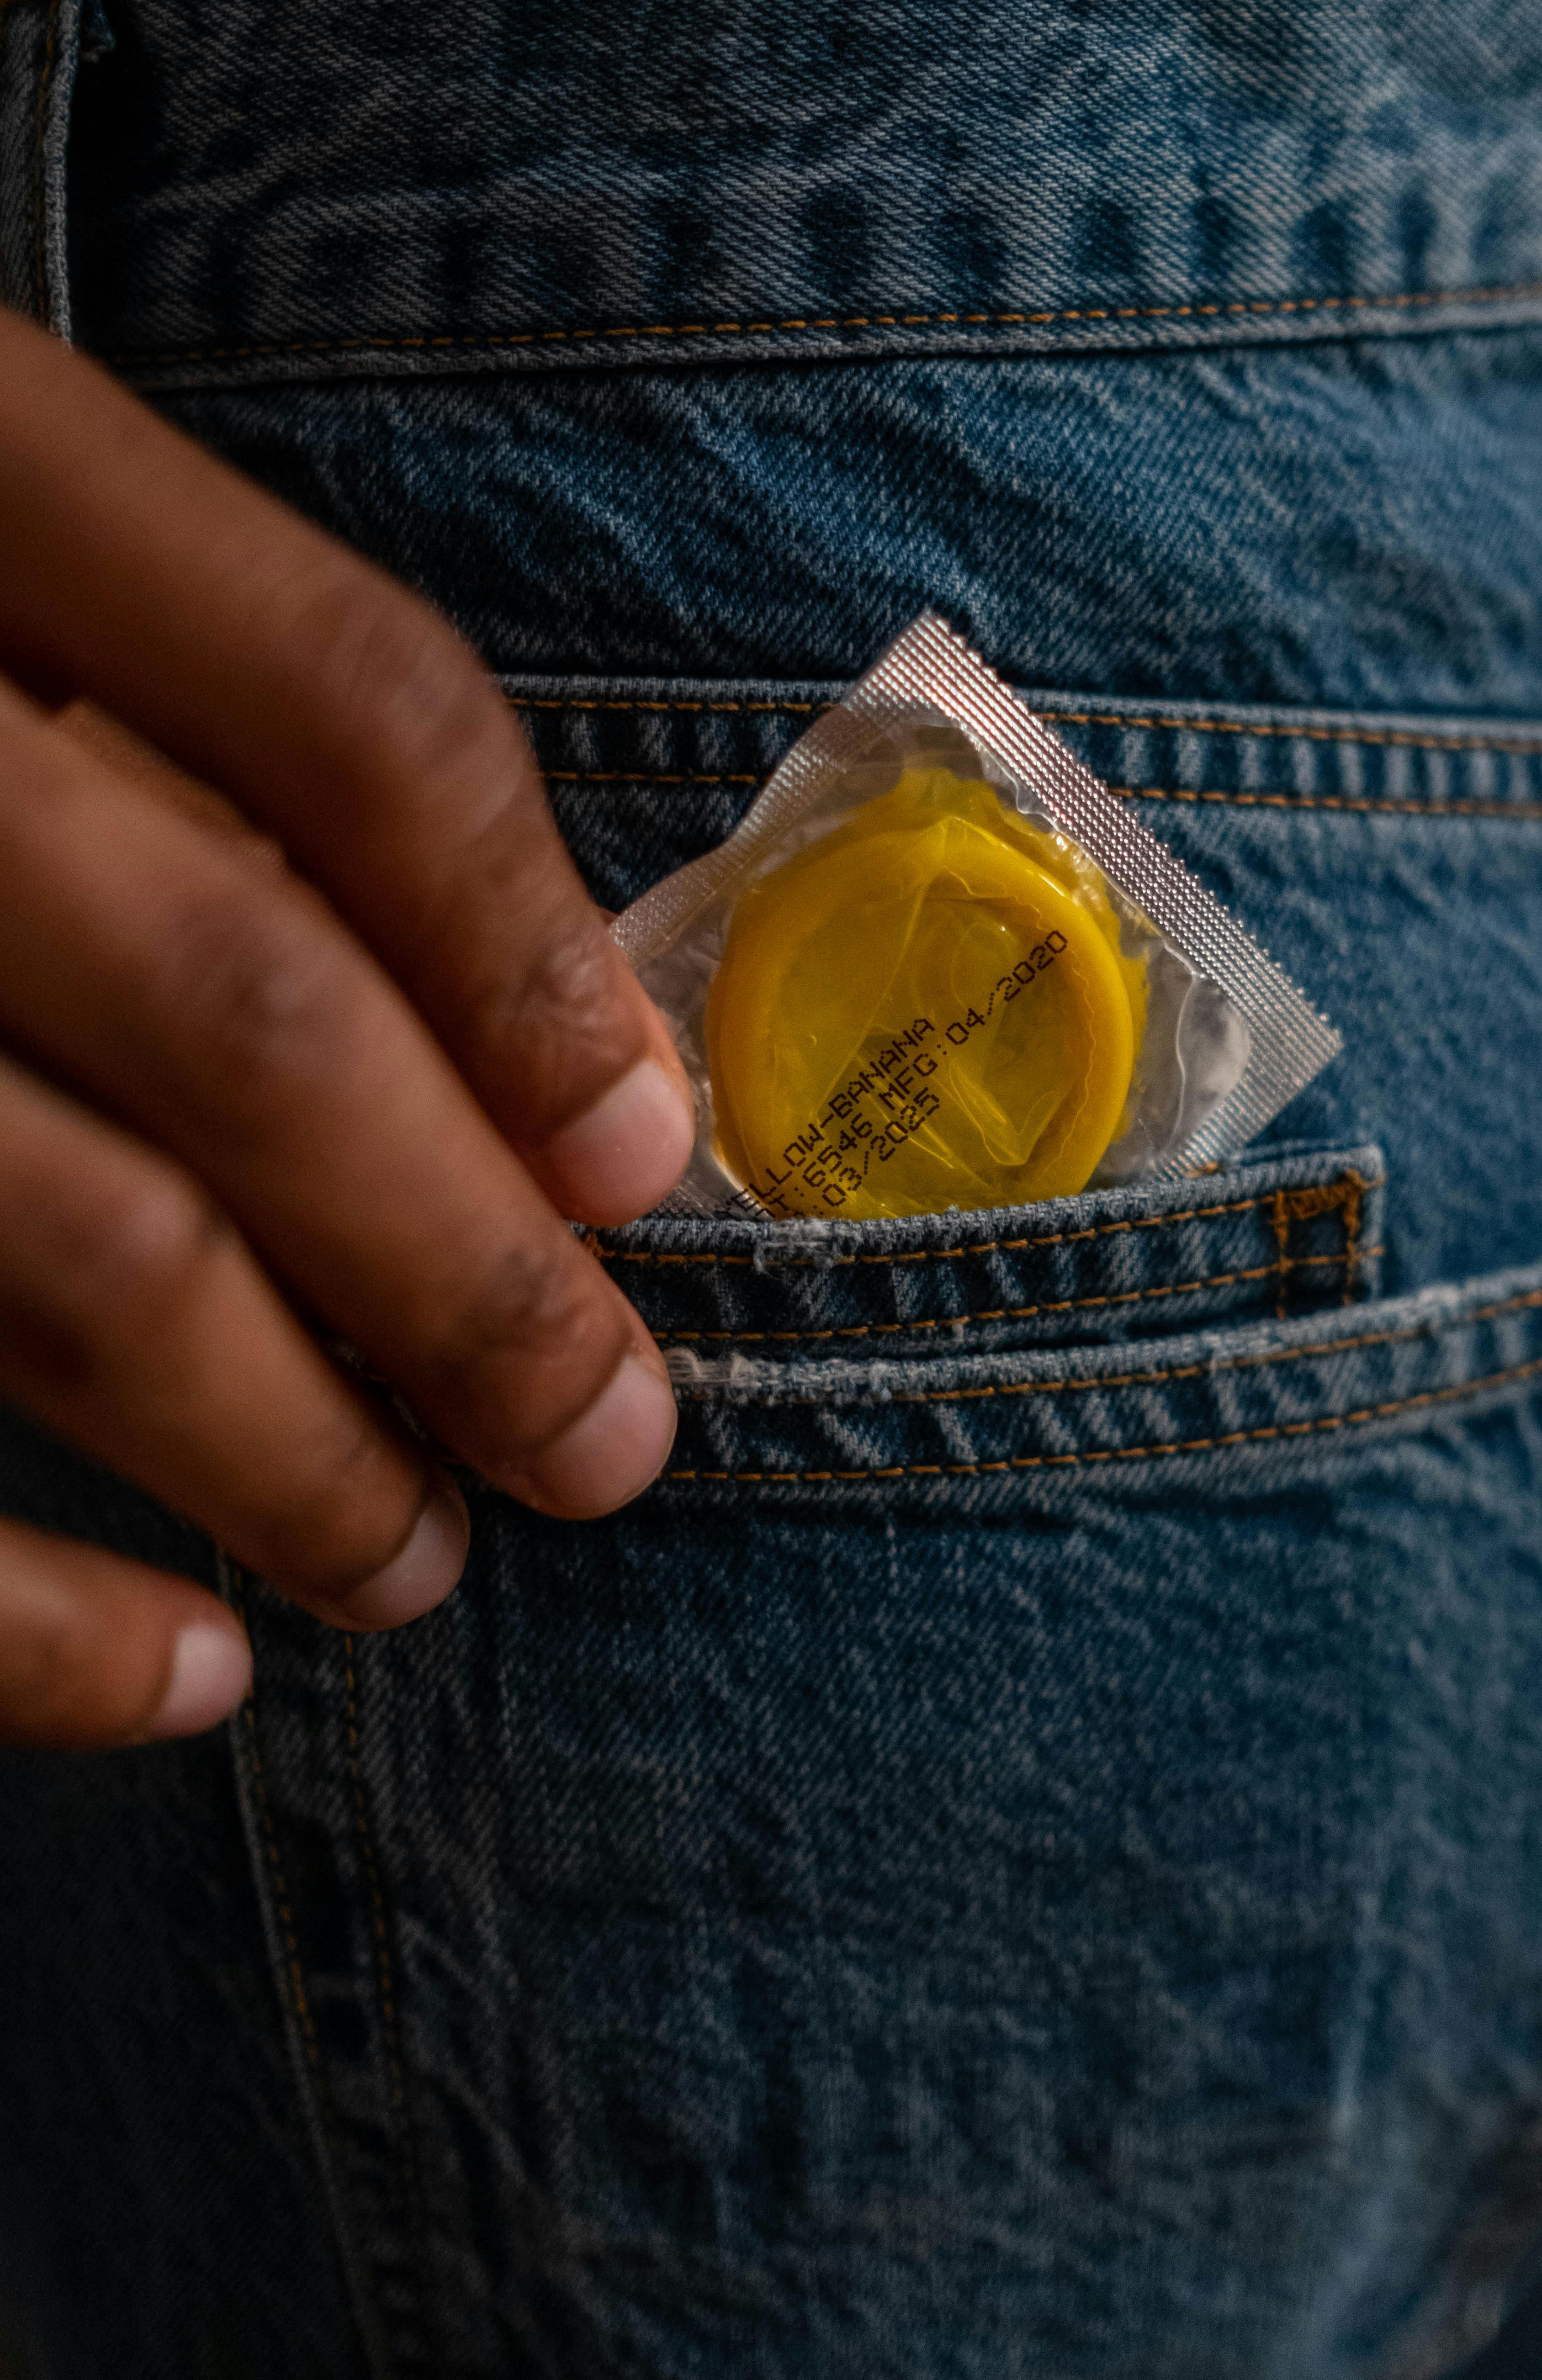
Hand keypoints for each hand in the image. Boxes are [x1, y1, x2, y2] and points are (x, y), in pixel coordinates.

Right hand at [0, 309, 694, 1748]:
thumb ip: (183, 733)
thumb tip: (530, 1048)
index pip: (344, 706)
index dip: (525, 947)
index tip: (642, 1155)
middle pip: (242, 1010)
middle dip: (464, 1267)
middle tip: (603, 1442)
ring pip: (79, 1254)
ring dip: (289, 1450)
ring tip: (416, 1558)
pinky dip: (34, 1627)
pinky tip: (184, 1672)